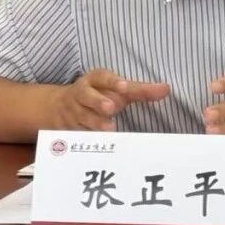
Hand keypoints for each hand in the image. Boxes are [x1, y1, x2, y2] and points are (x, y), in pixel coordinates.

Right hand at [55, 68, 169, 130]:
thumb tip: (166, 89)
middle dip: (98, 101)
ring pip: (81, 117)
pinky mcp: (67, 130)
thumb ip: (141, 90)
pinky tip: (93, 147)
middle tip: (111, 108)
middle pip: (87, 96)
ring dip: (93, 123)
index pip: (103, 77)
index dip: (113, 81)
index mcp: (94, 80)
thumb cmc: (99, 95)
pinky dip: (83, 140)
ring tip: (109, 129)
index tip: (125, 86)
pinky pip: (74, 134)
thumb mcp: (117, 89)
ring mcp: (73, 112)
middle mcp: (81, 94)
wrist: (58, 107)